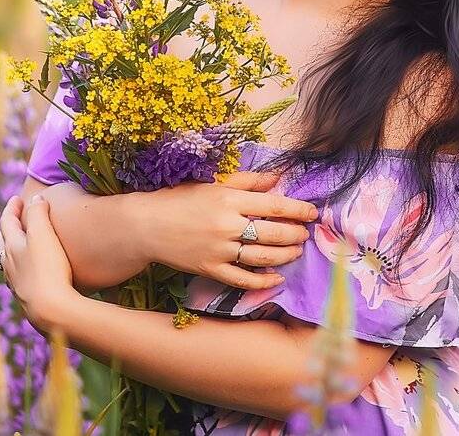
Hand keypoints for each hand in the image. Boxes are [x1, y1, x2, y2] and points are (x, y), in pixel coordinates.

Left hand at [0, 194, 76, 331]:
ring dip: (11, 249)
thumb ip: (38, 212)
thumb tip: (35, 197)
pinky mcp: (27, 297)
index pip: (6, 222)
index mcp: (12, 246)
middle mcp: (9, 264)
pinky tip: (29, 273)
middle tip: (13, 220)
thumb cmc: (48, 268)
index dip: (12, 208)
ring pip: (8, 262)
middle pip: (2, 243)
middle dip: (7, 229)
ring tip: (19, 246)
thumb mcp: (43, 234)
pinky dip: (21, 267)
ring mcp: (17, 282)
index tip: (17, 198)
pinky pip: (18, 277)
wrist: (50, 309)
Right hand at [130, 170, 319, 290]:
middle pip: (272, 233)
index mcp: (228, 199)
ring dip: (285, 255)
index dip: (297, 210)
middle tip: (304, 234)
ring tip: (296, 251)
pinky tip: (276, 278)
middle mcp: (226, 225)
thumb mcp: (214, 184)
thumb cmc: (181, 199)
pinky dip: (262, 281)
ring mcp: (219, 250)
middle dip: (295, 234)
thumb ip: (247, 181)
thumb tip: (278, 177)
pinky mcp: (210, 269)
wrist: (147, 226)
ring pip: (262, 257)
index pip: (273, 205)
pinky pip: (242, 279)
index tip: (312, 212)